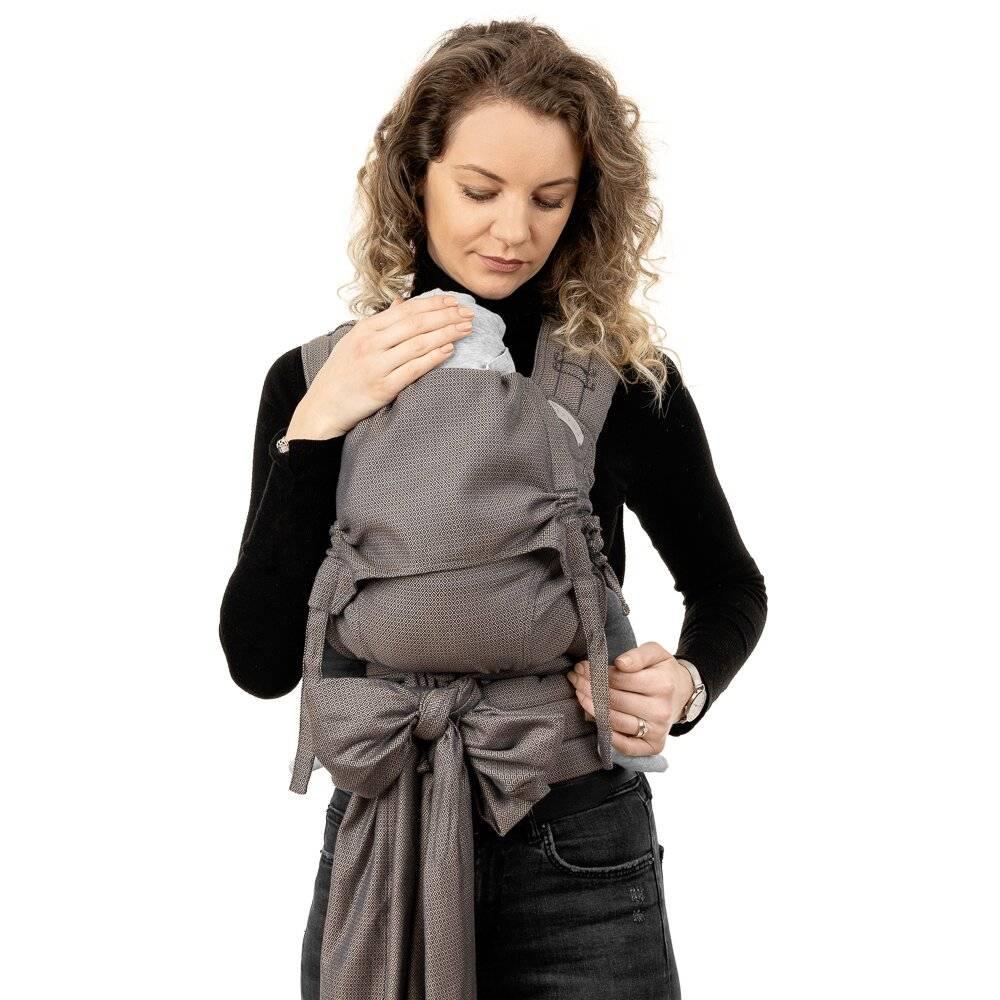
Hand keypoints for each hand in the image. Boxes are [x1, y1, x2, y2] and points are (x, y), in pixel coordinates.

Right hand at [285, 293, 474, 441]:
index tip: (454, 301)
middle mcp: (371, 344)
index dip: (433, 304)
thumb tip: (400, 303)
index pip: (406, 310)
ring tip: (466, 329)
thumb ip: (380, 323)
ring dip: (446, 334)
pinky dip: (434, 358)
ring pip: (418, 343)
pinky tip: (450, 350)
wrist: (322, 407)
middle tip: (468, 314)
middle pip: (416, 324)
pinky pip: (414, 369)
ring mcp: (376, 365)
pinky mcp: (383, 388)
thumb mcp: (355, 341)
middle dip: (446, 316)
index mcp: (365, 329)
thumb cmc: (341, 375)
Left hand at [566, 642, 694, 756]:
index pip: (620, 680)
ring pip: (615, 721)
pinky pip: (625, 746)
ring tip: (579, 693)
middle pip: (614, 700)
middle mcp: (661, 711)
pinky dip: (606, 735)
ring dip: (591, 707)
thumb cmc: (663, 672)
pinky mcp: (653, 746)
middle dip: (589, 688)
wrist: (682, 693)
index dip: (597, 673)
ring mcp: (657, 731)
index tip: (582, 666)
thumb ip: (638, 655)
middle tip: (575, 678)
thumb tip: (620, 663)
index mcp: (662, 685)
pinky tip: (593, 718)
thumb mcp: (655, 653)